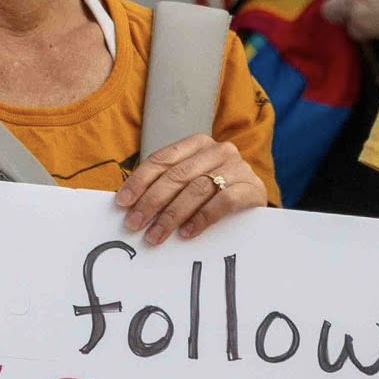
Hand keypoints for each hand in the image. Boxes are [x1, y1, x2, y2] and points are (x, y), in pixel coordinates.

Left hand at [115, 134, 265, 243]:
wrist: (256, 201)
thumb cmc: (216, 192)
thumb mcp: (191, 182)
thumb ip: (167, 187)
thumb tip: (131, 206)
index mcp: (198, 143)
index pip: (162, 159)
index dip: (139, 181)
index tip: (123, 203)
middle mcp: (218, 150)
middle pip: (177, 176)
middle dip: (152, 202)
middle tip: (135, 224)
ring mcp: (237, 168)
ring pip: (197, 189)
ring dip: (172, 215)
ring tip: (156, 234)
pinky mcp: (251, 187)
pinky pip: (223, 202)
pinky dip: (202, 218)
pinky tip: (187, 232)